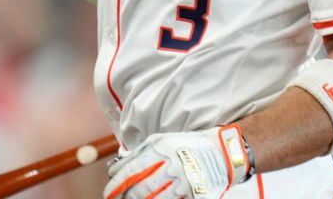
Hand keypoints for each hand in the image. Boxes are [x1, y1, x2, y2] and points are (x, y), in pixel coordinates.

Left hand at [104, 126, 251, 198]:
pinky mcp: (195, 196)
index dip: (116, 184)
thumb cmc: (188, 145)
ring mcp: (184, 184)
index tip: (108, 191)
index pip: (131, 171)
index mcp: (161, 152)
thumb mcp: (161, 140)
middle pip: (140, 190)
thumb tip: (118, 166)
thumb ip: (140, 152)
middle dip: (125, 198)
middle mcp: (171, 168)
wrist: (223, 153)